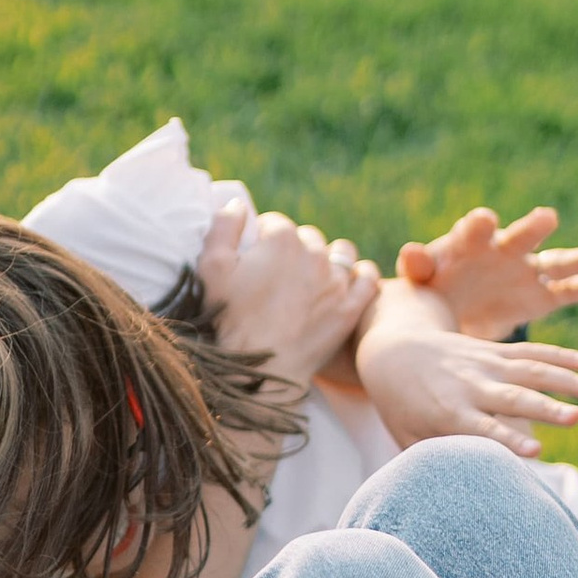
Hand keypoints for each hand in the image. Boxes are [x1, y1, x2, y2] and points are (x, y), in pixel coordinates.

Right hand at [197, 198, 379, 389]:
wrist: (256, 372)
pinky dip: (359, 276)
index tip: (254, 260)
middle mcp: (314, 253)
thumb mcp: (210, 267)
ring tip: (314, 278)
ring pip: (341, 252)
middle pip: (307, 238)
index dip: (261, 240)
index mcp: (281, 239)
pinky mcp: (350, 308)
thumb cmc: (228, 319)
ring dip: (329, 258)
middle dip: (293, 251)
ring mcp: (336, 281)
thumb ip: (223, 227)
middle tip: (279, 277)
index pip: (274, 224)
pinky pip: (368, 279)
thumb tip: (237, 205)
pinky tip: (346, 284)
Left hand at [354, 315, 577, 459]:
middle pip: (513, 397)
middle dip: (545, 408)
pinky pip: (531, 351)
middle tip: (577, 419)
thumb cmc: (401, 406)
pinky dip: (559, 355)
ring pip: (531, 369)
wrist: (393, 350)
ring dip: (568, 379)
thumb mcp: (409, 437)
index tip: (536, 454)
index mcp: (447, 412)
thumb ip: (437, 459)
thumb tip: (459, 493)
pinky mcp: (493, 351)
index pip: (481, 429)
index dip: (508, 440)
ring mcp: (484, 364)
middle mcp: (469, 385)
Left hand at [397, 206, 577, 342]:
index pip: (474, 230)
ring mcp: (526, 272)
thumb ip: (418, 269)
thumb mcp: (421, 283)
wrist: (452, 312)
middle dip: (533, 229)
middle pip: (521, 237)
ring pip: (556, 263)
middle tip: (547, 219)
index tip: (484, 219)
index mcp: (469, 244)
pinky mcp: (540, 296)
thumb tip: (408, 252)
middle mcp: (504, 251)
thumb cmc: (433, 289)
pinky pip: (567, 292)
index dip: (478, 225)